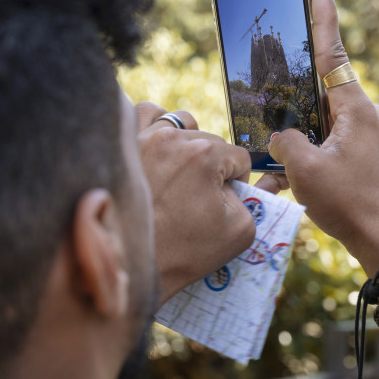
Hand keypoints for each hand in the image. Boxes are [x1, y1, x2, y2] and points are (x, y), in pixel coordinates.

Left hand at [136, 102, 256, 304]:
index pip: (238, 157)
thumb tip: (246, 183)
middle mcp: (172, 138)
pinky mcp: (123, 145)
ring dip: (186, 141)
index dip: (237, 181)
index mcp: (204, 155)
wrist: (132, 264)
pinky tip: (157, 145)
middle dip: (211, 165)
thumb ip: (255, 199)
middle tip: (199, 196)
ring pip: (179, 122)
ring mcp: (143, 138)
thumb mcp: (239, 231)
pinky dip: (154, 124)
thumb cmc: (184, 251)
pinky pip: (143, 114)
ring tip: (180, 169)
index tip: (223, 201)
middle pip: (209, 140)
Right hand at [268, 0, 378, 275]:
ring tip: (276, 171)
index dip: (324, 20)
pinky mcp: (362, 158)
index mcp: (355, 110)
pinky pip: (326, 148)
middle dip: (291, 103)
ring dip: (294, 144)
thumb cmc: (350, 203)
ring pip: (318, 126)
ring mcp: (365, 138)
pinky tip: (285, 187)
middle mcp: (364, 117)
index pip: (333, 54)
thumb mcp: (304, 168)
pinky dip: (305, 162)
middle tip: (271, 105)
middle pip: (318, 95)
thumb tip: (280, 137)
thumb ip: (284, 141)